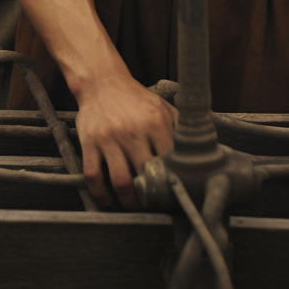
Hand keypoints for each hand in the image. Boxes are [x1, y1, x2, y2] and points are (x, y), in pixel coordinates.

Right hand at [74, 74, 177, 209]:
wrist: (101, 82)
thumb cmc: (134, 98)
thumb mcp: (161, 106)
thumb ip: (179, 127)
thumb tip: (199, 151)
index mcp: (154, 122)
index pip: (169, 161)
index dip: (173, 182)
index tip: (174, 194)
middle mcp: (132, 131)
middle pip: (146, 175)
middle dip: (152, 196)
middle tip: (156, 205)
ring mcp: (108, 138)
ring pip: (120, 181)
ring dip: (129, 201)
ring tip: (134, 207)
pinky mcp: (89, 142)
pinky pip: (93, 175)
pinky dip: (100, 194)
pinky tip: (108, 200)